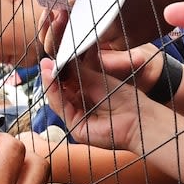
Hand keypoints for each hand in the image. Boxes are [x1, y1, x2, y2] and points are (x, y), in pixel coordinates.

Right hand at [39, 52, 168, 154]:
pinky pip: (62, 109)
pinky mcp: (76, 128)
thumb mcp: (98, 78)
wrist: (137, 118)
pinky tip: (51, 80)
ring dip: (50, 83)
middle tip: (45, 60)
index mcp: (87, 93)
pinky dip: (55, 94)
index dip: (59, 68)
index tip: (52, 55)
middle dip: (52, 75)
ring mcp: (78, 117)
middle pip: (60, 90)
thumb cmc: (125, 97)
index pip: (68, 80)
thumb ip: (77, 71)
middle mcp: (81, 105)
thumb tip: (60, 58)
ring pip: (58, 99)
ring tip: (45, 68)